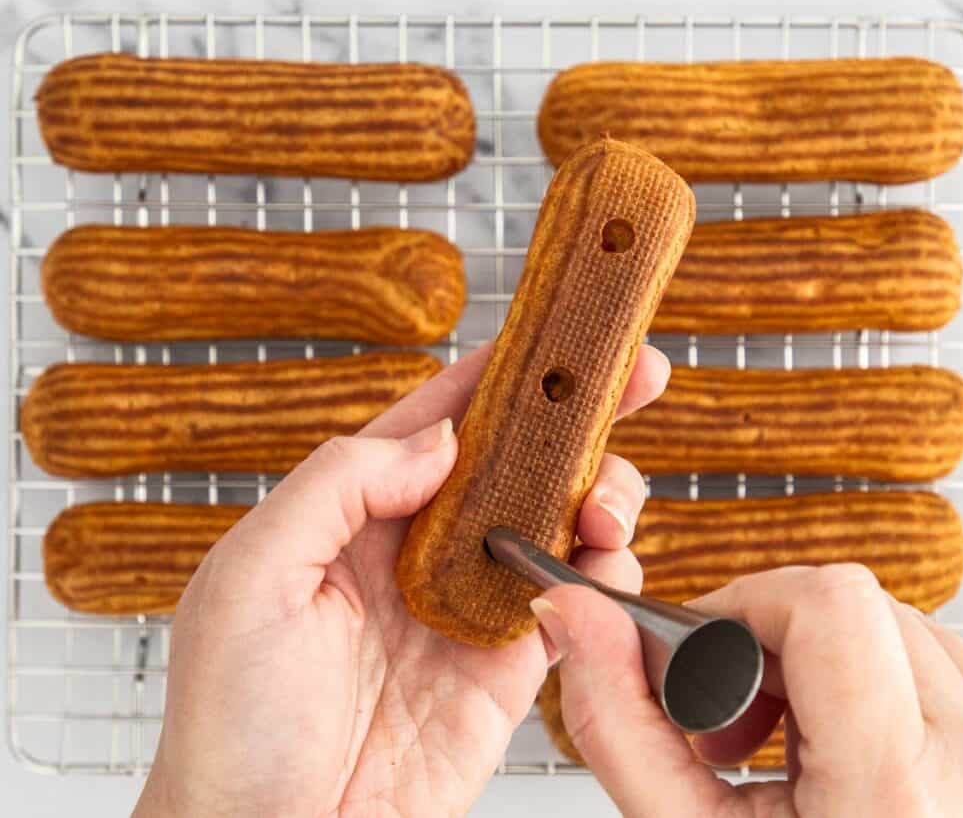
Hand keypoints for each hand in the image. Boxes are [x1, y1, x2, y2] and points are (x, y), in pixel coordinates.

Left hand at [133, 343, 665, 817]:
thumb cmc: (234, 722)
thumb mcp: (251, 577)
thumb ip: (338, 486)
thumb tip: (441, 445)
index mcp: (355, 512)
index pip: (440, 418)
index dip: (502, 371)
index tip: (560, 334)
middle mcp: (421, 548)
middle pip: (516, 459)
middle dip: (577, 416)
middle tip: (635, 378)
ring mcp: (471, 603)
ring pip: (558, 519)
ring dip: (599, 494)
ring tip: (607, 501)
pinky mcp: (510, 665)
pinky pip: (576, 599)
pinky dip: (606, 574)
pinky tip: (604, 563)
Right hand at [536, 564, 962, 817]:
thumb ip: (620, 721)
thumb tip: (576, 614)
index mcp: (897, 795)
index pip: (831, 605)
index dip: (747, 607)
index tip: (710, 657)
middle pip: (859, 606)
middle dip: (772, 646)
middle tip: (737, 725)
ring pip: (900, 627)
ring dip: (823, 666)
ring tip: (788, 748)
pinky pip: (942, 665)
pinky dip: (876, 686)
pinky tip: (845, 752)